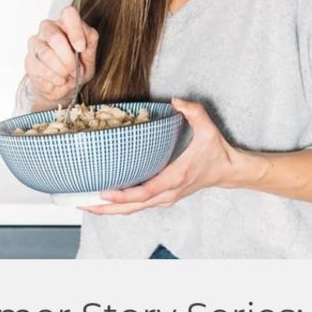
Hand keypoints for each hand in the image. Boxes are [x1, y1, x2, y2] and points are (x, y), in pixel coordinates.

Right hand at [25, 5, 97, 107]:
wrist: (62, 88)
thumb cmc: (76, 68)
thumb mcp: (90, 56)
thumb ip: (89, 44)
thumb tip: (83, 42)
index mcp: (66, 23)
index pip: (68, 13)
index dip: (75, 30)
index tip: (81, 48)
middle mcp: (49, 29)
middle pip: (55, 36)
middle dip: (68, 58)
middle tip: (75, 69)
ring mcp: (36, 43)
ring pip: (47, 54)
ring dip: (61, 69)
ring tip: (67, 75)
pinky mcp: (29, 59)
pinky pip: (41, 68)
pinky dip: (54, 77)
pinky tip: (59, 79)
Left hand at [83, 98, 237, 214]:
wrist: (229, 172)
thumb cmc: (217, 153)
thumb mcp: (209, 128)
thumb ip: (194, 111)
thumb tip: (176, 101)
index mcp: (176, 177)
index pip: (145, 192)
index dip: (123, 195)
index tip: (103, 193)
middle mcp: (169, 192)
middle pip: (133, 207)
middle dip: (106, 208)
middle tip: (82, 203)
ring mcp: (166, 197)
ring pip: (134, 210)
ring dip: (110, 210)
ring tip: (87, 204)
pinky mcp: (164, 197)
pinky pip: (139, 205)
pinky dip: (121, 205)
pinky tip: (106, 200)